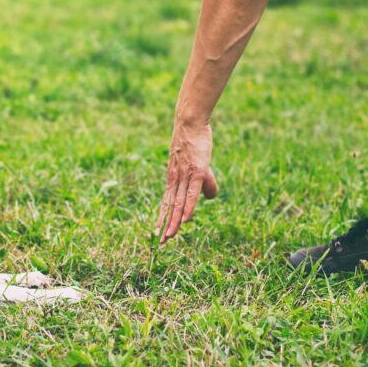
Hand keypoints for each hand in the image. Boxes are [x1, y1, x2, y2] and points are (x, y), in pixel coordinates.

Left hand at [155, 122, 219, 241]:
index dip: (162, 217)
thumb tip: (210, 198)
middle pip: (170, 206)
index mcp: (173, 178)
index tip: (157, 232)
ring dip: (174, 221)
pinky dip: (188, 207)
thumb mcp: (199, 166)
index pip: (166, 202)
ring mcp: (185, 176)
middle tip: (160, 242)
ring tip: (169, 236)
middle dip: (165, 225)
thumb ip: (205, 183)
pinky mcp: (196, 171)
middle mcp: (176, 179)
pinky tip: (186, 220)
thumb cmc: (194, 143)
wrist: (190, 123)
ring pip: (179, 203)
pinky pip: (191, 193)